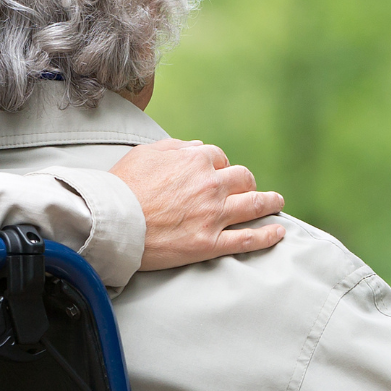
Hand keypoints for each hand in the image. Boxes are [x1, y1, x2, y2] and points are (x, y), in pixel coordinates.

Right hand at [110, 139, 285, 270]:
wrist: (111, 221)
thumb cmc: (123, 186)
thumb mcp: (145, 153)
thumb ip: (175, 147)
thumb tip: (197, 146)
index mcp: (196, 161)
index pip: (220, 158)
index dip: (219, 165)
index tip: (217, 173)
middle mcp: (211, 186)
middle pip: (243, 179)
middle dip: (247, 182)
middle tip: (248, 188)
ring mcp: (213, 216)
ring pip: (254, 205)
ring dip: (270, 202)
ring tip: (277, 202)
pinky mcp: (210, 243)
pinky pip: (248, 239)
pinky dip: (268, 235)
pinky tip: (279, 232)